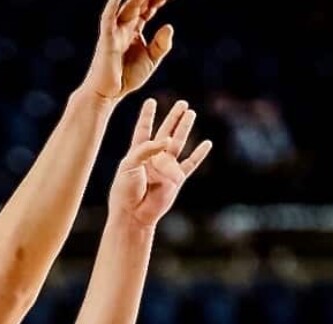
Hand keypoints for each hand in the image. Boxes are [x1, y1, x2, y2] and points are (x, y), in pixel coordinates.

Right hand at [81, 0, 173, 101]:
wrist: (108, 93)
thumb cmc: (126, 77)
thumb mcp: (151, 60)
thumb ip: (161, 44)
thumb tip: (169, 26)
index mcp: (134, 31)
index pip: (146, 10)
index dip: (156, 1)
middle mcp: (123, 28)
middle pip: (138, 5)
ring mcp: (114, 31)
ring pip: (127, 7)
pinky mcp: (106, 39)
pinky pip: (108, 18)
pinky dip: (112, 6)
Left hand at [109, 98, 211, 226]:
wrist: (134, 213)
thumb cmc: (125, 190)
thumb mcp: (129, 165)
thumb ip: (147, 149)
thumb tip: (169, 140)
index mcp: (137, 152)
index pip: (143, 129)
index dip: (147, 116)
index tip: (151, 101)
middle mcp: (153, 157)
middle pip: (165, 132)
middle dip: (173, 117)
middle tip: (182, 103)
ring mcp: (166, 167)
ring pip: (179, 143)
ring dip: (185, 128)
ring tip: (191, 113)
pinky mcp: (176, 178)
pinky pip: (190, 163)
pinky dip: (199, 154)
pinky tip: (207, 143)